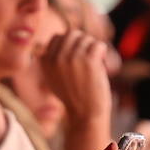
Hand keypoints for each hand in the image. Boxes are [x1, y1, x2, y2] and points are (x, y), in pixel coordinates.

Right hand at [40, 31, 112, 149]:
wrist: (85, 115)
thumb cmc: (73, 97)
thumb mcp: (53, 78)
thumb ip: (50, 60)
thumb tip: (47, 41)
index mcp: (45, 61)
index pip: (57, 38)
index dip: (71, 45)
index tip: (78, 59)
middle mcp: (56, 58)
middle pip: (72, 34)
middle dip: (83, 43)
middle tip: (90, 58)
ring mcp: (72, 58)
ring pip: (86, 39)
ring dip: (94, 49)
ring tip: (96, 64)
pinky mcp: (88, 61)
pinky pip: (98, 45)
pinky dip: (103, 53)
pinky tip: (103, 64)